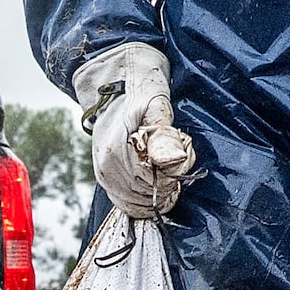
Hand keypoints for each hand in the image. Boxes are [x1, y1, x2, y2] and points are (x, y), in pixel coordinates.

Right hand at [75, 42, 194, 217]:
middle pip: (148, 195)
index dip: (176, 173)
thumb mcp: (157, 108)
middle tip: (178, 155)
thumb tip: (171, 160)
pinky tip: (156, 181)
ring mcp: (105, 176)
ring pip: (139, 203)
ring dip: (159, 191)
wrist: (116, 86)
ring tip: (166, 166)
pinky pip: (128, 203)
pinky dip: (147, 199)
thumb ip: (164, 136)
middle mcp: (107, 168)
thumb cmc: (140, 94)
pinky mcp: (106, 180)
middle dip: (169, 181)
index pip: (156, 182)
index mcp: (118, 151)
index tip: (184, 151)